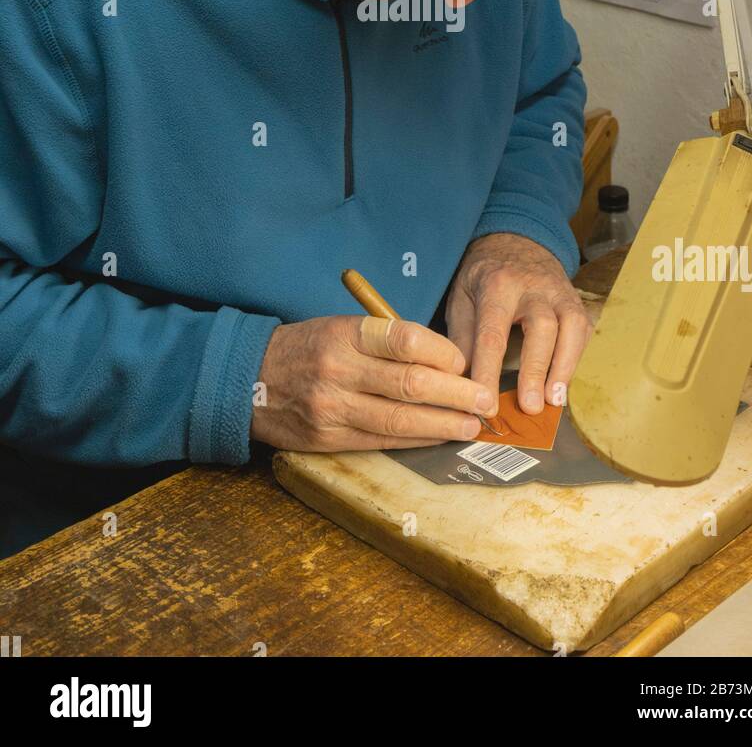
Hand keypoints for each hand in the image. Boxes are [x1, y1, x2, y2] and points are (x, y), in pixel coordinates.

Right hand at [251, 315, 496, 450]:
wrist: (250, 378)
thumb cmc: (309, 347)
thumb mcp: (340, 327)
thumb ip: (386, 341)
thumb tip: (444, 359)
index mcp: (345, 333)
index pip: (404, 340)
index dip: (442, 352)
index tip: (464, 361)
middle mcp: (338, 370)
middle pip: (409, 383)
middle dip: (455, 394)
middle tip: (484, 400)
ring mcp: (332, 408)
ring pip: (399, 419)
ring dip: (442, 424)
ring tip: (471, 425)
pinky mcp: (328, 439)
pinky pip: (382, 441)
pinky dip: (415, 440)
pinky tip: (438, 436)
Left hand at [446, 233, 591, 416]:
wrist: (515, 240)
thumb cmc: (483, 275)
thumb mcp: (461, 296)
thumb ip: (462, 337)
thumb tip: (460, 382)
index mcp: (496, 285)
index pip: (492, 334)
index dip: (490, 372)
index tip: (487, 406)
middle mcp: (532, 286)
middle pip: (541, 326)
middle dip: (537, 368)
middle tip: (530, 406)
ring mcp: (559, 292)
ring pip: (572, 326)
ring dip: (565, 366)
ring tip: (555, 400)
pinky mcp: (575, 301)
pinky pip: (583, 330)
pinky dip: (577, 358)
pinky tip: (565, 383)